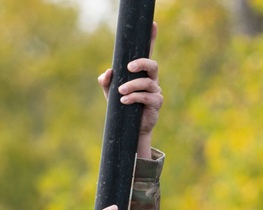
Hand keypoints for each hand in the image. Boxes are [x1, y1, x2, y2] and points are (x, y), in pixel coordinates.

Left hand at [97, 22, 161, 156]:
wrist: (130, 130)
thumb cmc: (122, 107)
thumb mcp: (110, 93)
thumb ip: (106, 81)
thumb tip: (107, 72)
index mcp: (141, 73)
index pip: (147, 53)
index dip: (151, 38)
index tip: (152, 25)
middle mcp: (151, 79)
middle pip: (152, 64)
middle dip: (142, 63)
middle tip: (129, 67)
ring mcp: (155, 91)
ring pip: (147, 83)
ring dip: (132, 86)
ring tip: (120, 92)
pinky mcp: (156, 104)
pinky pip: (147, 97)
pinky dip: (135, 97)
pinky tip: (124, 100)